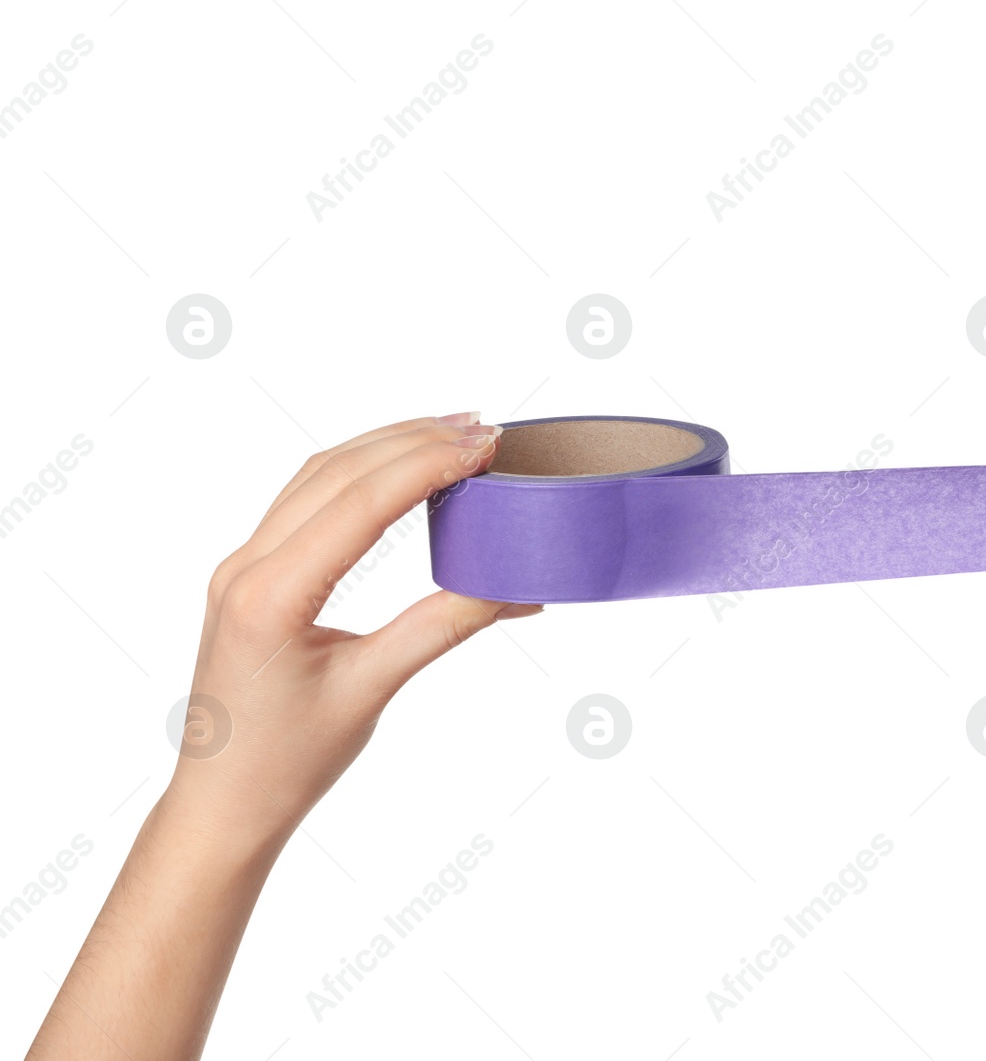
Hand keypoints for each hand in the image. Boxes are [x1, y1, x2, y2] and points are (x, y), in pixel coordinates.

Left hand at [167, 413, 541, 844]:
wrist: (222, 804)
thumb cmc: (286, 762)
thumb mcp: (373, 689)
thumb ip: (442, 626)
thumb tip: (514, 588)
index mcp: (272, 596)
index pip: (359, 502)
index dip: (427, 464)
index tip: (484, 445)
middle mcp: (247, 568)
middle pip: (337, 472)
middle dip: (413, 441)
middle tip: (483, 430)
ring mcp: (242, 566)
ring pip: (317, 476)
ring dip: (385, 446)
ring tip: (451, 432)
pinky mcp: (250, 575)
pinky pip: (304, 500)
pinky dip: (359, 473)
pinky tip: (400, 468)